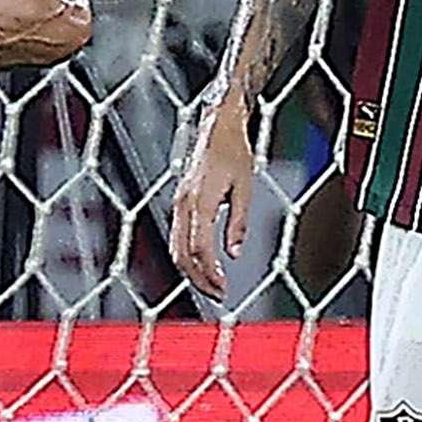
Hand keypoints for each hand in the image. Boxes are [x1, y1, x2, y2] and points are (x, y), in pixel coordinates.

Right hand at [168, 92, 257, 299]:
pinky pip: (177, 235)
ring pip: (175, 247)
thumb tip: (234, 253)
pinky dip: (186, 255)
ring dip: (191, 270)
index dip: (210, 272)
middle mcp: (184, 204)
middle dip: (199, 278)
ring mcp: (179, 202)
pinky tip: (201, 263)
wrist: (218, 128)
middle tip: (219, 294)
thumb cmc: (234, 153)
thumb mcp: (245, 189)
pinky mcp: (180, 201)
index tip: (224, 287)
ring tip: (211, 284)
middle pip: (182, 253)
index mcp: (200, 201)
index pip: (199, 248)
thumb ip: (239, 223)